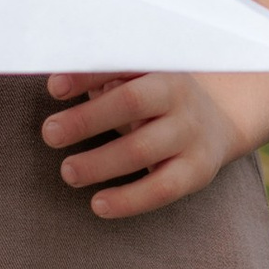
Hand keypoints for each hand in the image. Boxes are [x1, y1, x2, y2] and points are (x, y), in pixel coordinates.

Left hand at [42, 67, 244, 218]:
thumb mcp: (135, 79)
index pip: (120, 64)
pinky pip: (162, 188)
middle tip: (50, 133)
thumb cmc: (155, 99)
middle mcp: (178, 95)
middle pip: (131, 102)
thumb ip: (102, 78)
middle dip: (87, 119)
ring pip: (142, 149)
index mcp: (158, 66)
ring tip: (69, 172)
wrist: (218, 120)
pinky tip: (99, 204)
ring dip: (100, 163)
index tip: (54, 87)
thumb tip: (58, 84)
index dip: (86, 76)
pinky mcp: (197, 170)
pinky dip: (128, 199)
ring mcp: (190, 134)